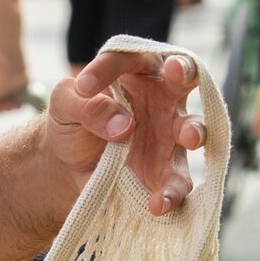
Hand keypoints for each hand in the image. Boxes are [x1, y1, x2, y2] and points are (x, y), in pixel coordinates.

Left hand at [46, 46, 201, 214]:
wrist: (68, 167)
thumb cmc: (72, 123)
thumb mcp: (65, 105)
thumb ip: (85, 104)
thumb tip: (124, 125)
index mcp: (135, 73)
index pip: (129, 57)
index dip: (109, 67)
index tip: (84, 86)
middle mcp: (161, 98)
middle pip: (185, 76)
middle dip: (186, 71)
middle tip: (177, 72)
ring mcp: (169, 135)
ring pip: (193, 128)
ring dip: (195, 130)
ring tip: (188, 137)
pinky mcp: (168, 171)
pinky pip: (179, 182)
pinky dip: (172, 193)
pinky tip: (157, 203)